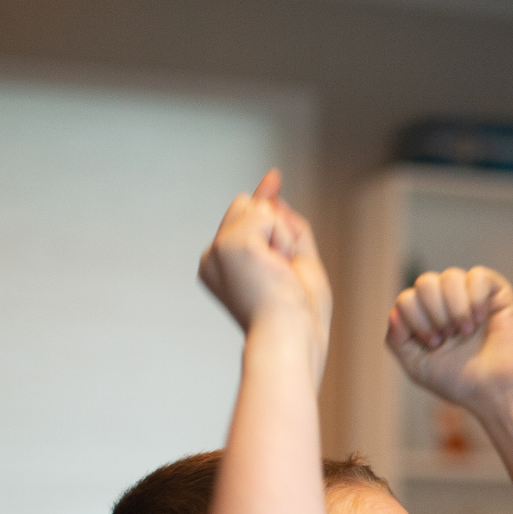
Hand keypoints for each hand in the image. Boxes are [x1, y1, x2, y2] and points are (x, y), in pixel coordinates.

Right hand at [197, 170, 330, 359]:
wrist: (290, 337)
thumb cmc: (299, 315)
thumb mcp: (298, 262)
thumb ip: (286, 227)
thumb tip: (274, 192)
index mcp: (224, 266)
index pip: (244, 220)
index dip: (263, 202)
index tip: (275, 176)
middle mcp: (213, 257)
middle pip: (248, 207)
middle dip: (279, 229)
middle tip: (284, 273)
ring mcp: (218, 249)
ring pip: (259, 209)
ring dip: (284, 238)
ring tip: (281, 274)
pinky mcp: (230, 245)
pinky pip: (268, 216)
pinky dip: (284, 239)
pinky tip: (278, 267)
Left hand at [386, 266, 512, 413]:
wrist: (497, 392)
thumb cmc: (460, 382)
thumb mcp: (416, 366)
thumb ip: (396, 340)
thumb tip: (395, 312)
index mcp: (427, 315)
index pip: (407, 299)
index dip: (417, 321)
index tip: (436, 344)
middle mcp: (447, 301)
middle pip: (425, 283)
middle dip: (434, 313)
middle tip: (450, 336)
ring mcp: (471, 295)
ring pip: (450, 276)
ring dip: (455, 308)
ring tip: (467, 331)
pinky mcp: (497, 292)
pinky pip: (478, 275)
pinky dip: (475, 298)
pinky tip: (482, 318)